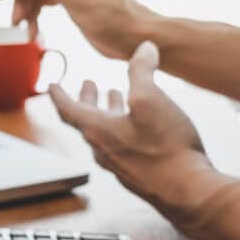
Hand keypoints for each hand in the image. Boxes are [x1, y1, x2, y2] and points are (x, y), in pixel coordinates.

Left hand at [50, 40, 228, 239]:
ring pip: (105, 133)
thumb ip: (141, 71)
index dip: (58, 94)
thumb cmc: (165, 147)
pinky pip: (121, 145)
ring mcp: (119, 165)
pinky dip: (122, 127)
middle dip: (86, 98)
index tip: (51, 84)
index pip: (67, 109)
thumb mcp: (151, 99)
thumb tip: (143, 48)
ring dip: (107, 111)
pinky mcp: (137, 173)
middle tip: (87, 84)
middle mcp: (103, 150)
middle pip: (86, 120)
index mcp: (97, 130)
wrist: (188, 192)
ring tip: (115, 96)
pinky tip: (139, 124)